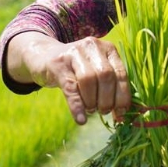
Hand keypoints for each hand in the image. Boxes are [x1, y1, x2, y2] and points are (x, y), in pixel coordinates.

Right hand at [7, 33, 131, 124]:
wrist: (44, 57)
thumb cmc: (77, 69)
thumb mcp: (96, 71)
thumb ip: (110, 87)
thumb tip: (123, 114)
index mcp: (108, 49)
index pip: (121, 73)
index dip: (123, 96)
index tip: (121, 112)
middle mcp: (92, 47)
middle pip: (106, 76)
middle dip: (108, 99)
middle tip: (104, 111)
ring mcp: (74, 53)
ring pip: (89, 80)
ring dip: (92, 101)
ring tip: (91, 110)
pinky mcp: (58, 64)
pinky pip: (70, 88)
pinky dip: (77, 107)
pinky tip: (81, 119)